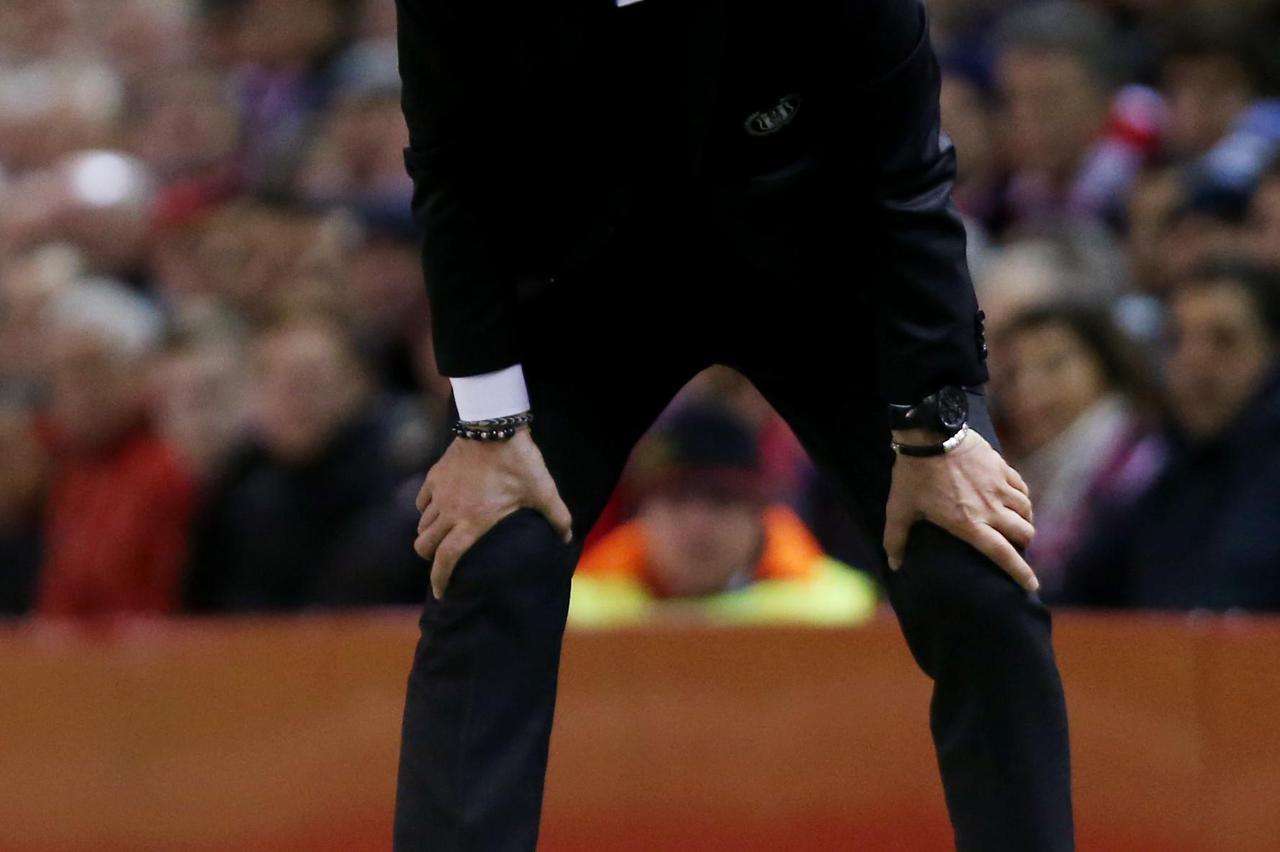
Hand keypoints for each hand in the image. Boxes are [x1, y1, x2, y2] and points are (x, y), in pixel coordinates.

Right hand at [414, 425, 572, 599]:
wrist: (494, 425)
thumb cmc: (519, 461)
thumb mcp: (542, 490)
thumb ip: (557, 517)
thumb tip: (567, 538)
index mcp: (473, 522)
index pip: (446, 559)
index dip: (440, 579)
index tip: (441, 593)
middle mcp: (450, 511)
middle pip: (425, 545)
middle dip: (431, 558)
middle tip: (442, 562)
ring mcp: (439, 493)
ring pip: (422, 525)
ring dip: (429, 535)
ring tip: (442, 538)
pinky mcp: (435, 476)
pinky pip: (421, 501)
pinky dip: (425, 510)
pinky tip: (438, 508)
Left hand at [883, 428, 1037, 591]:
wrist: (929, 435)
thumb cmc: (913, 475)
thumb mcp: (899, 509)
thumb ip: (896, 539)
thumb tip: (894, 565)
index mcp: (969, 524)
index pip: (1003, 554)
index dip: (1020, 573)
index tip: (1032, 586)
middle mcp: (991, 508)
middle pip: (1024, 533)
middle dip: (1024, 544)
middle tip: (1015, 547)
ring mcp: (999, 486)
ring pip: (1027, 510)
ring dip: (1025, 520)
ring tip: (1016, 524)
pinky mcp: (1002, 467)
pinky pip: (1022, 488)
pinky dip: (1022, 498)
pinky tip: (1015, 499)